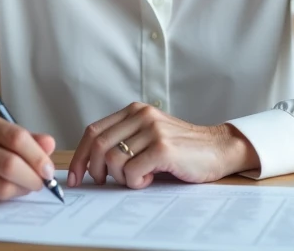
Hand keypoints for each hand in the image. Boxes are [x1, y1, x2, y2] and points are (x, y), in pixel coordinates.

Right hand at [0, 108, 56, 202]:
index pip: (15, 137)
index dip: (37, 156)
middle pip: (9, 164)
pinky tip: (8, 190)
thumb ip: (25, 137)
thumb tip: (49, 144)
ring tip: (27, 186)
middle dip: (32, 177)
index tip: (48, 168)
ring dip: (21, 190)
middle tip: (42, 182)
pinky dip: (4, 196)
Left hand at [66, 102, 259, 189]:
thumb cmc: (182, 149)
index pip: (93, 131)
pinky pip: (132, 172)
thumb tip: (90, 165)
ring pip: (113, 161)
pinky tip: (150, 179)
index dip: (79, 156)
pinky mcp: (163, 148)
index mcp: (134, 111)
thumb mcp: (149, 136)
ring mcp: (153, 131)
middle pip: (98, 146)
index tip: (75, 177)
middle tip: (105, 183)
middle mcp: (142, 116)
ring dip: (121, 178)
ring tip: (139, 177)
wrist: (218, 149)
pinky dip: (136, 182)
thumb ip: (125, 141)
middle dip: (95, 171)